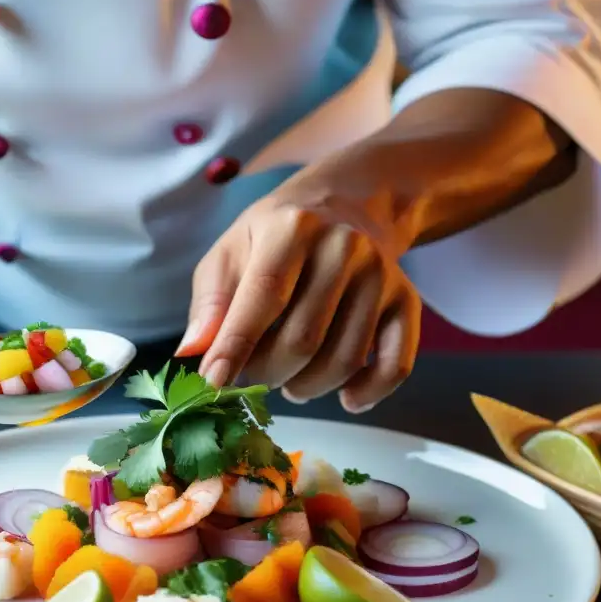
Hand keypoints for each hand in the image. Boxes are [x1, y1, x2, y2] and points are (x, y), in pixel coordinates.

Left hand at [177, 194, 420, 412]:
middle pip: (303, 340)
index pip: (263, 296)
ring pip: (343, 361)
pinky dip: (367, 394)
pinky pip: (394, 366)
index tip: (213, 383)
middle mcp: (344, 247)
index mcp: (292, 228)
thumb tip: (193, 352)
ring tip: (289, 379)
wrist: (347, 205)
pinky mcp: (407, 302)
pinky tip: (344, 396)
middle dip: (268, 374)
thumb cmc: (274, 237)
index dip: (236, 346)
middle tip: (253, 376)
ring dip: (307, 387)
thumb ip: (210, 302)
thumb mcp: (230, 252)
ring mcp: (382, 276)